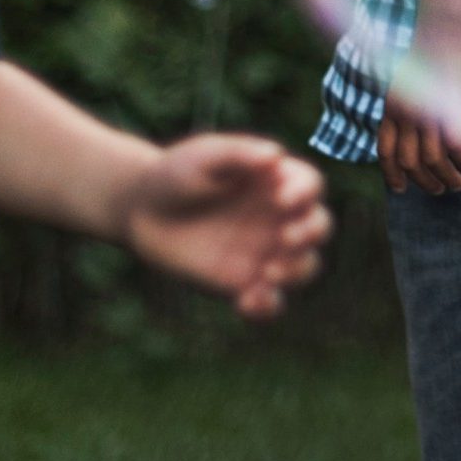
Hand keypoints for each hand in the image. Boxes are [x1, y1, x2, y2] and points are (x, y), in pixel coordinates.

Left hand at [118, 137, 332, 319]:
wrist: (142, 211)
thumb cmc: (176, 174)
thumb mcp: (204, 156)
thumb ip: (238, 153)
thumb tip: (275, 156)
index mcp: (276, 181)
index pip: (309, 185)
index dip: (305, 192)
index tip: (282, 199)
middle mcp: (279, 217)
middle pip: (318, 226)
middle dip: (310, 233)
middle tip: (285, 238)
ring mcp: (265, 251)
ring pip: (304, 266)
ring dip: (296, 271)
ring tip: (269, 272)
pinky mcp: (245, 283)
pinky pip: (271, 302)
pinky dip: (268, 307)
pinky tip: (247, 301)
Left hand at [378, 0, 460, 196]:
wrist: (448, 26)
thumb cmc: (435, 48)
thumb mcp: (413, 79)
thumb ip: (412, 103)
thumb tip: (419, 125)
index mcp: (391, 105)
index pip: (385, 151)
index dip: (392, 174)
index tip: (402, 189)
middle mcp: (404, 112)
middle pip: (409, 161)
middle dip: (424, 181)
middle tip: (440, 190)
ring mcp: (427, 111)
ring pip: (433, 159)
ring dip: (447, 177)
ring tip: (460, 183)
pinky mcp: (451, 108)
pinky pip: (456, 147)